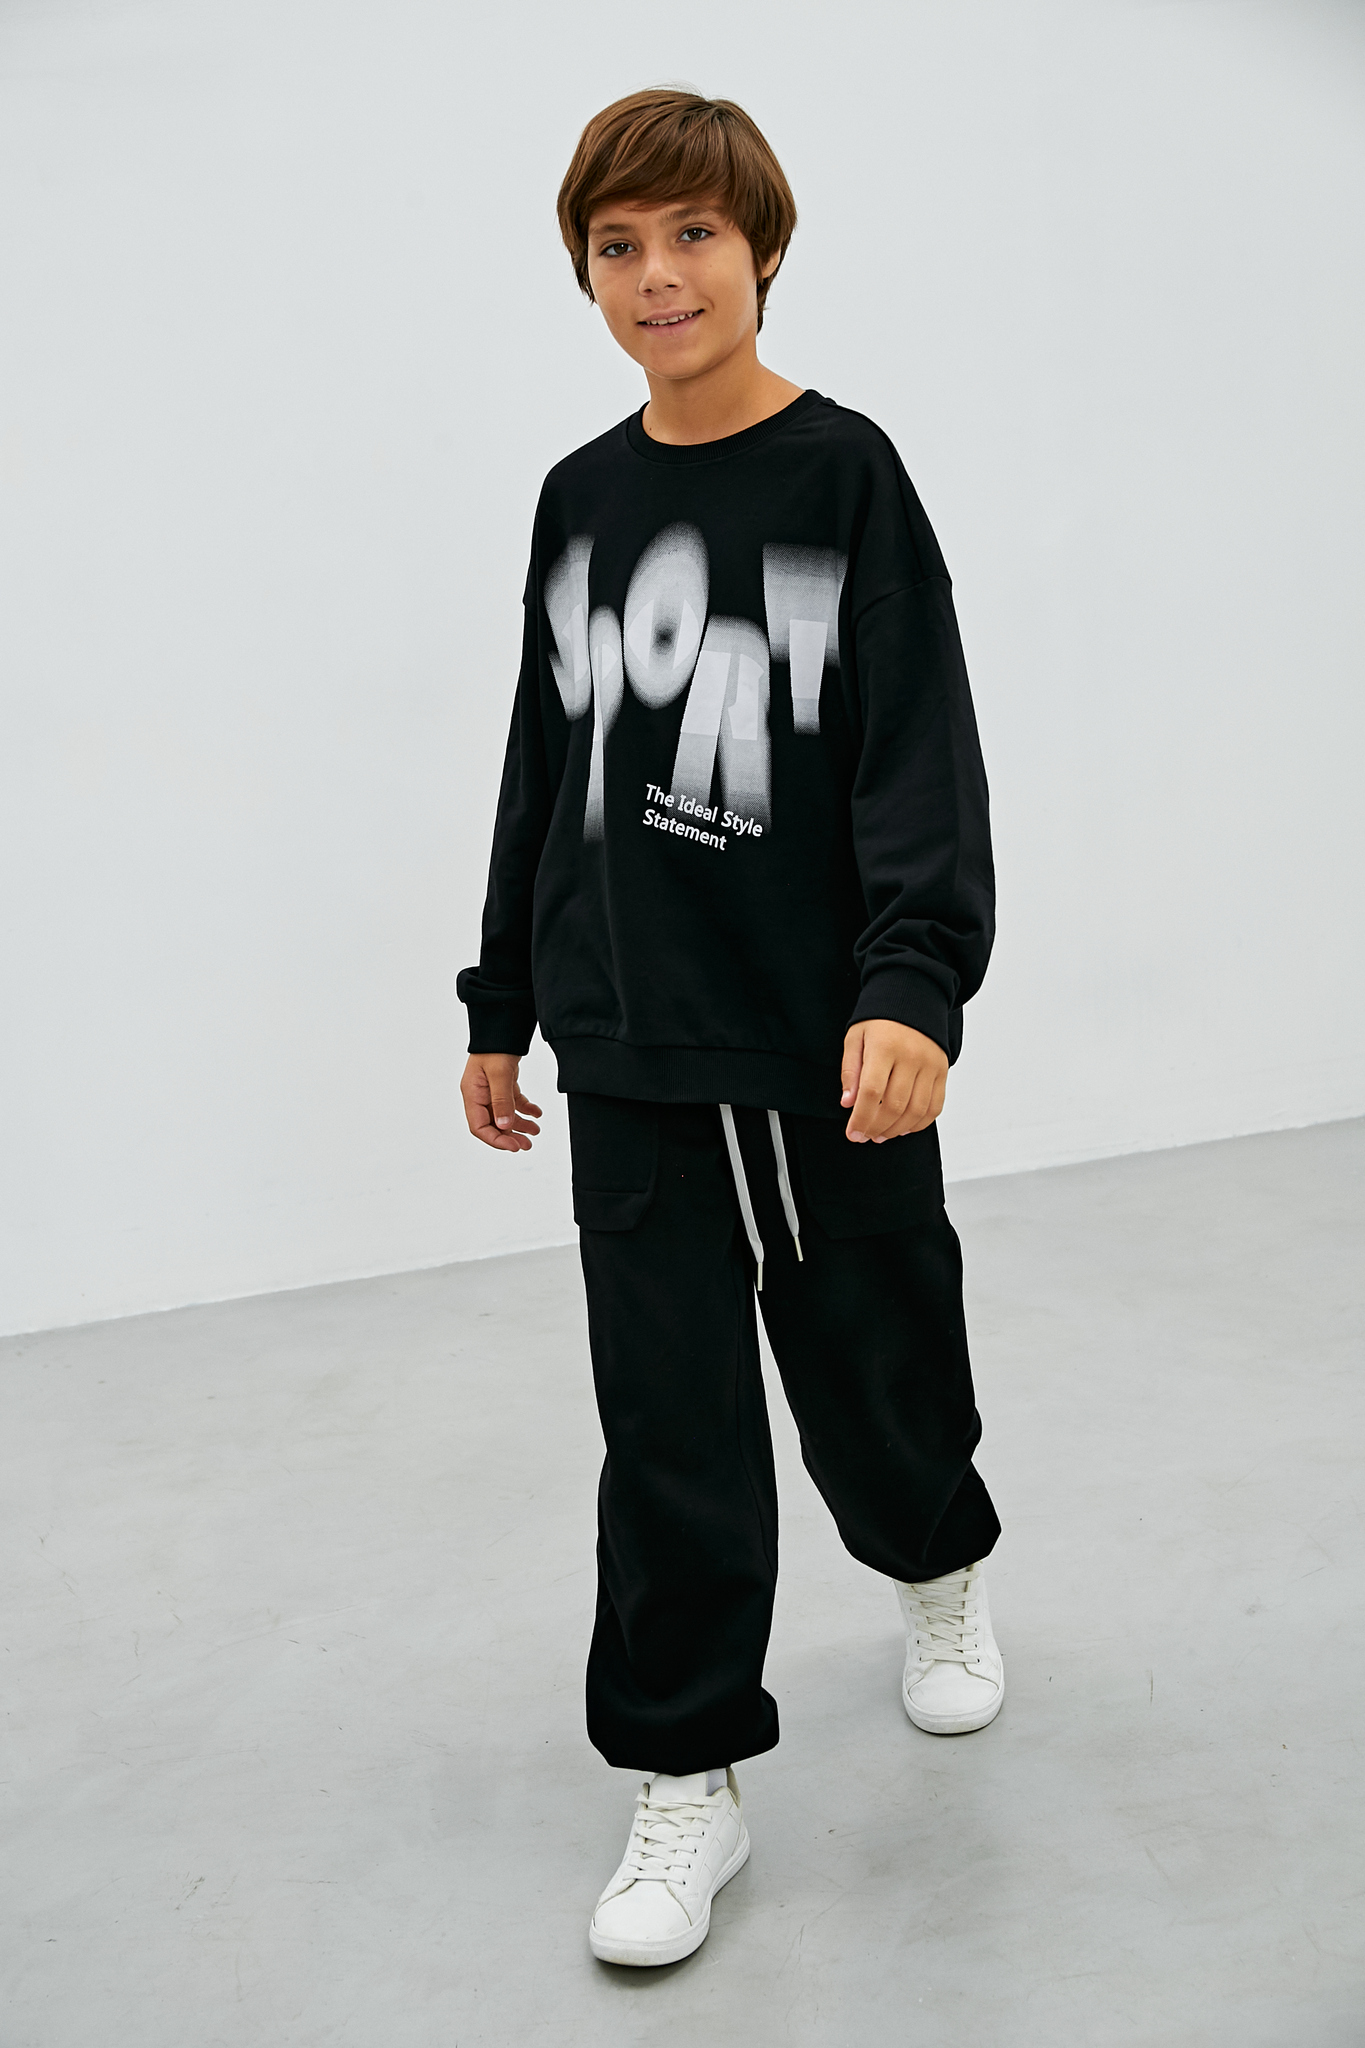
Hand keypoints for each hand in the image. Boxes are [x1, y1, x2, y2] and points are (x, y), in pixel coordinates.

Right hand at [460, 1054, 542, 1152]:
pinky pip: (513, 1103)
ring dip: (520, 1125)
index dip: (496, 1140)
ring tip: (536, 1131)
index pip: (479, 1127)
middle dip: (510, 1136)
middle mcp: (479, 1095)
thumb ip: (501, 1100)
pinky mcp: (503, 1085)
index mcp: (472, 1094)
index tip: (514, 1146)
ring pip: (504, 1115)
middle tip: (527, 1145)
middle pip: (492, 1124)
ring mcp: (491, 1090)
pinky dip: (525, 1109)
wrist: (502, 1026)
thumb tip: (503, 1125)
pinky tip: (537, 1113)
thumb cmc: (496, 1047)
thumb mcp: (499, 1074)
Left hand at [841, 1020, 947, 1142]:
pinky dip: (920, 1123)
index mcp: (884, 1047)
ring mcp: (930, 1064)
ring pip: (916, 1110)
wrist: (913, 998)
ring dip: (897, 1129)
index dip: (861, 1118)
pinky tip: (904, 1127)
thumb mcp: (855, 1038)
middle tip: (865, 1136)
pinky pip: (935, 1106)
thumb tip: (848, 1102)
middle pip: (895, 1105)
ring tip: (882, 1134)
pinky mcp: (942, 1070)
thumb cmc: (880, 1020)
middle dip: (877, 1128)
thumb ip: (850, 1071)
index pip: (872, 1092)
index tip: (853, 1133)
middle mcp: (911, 1057)